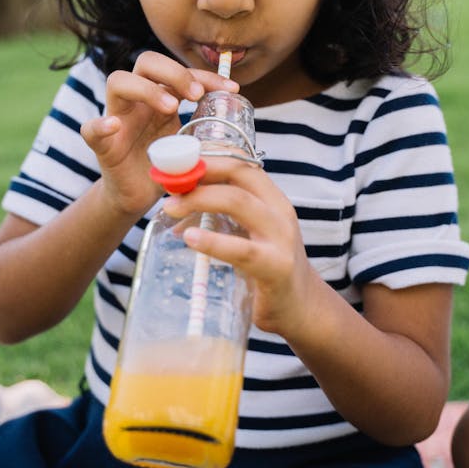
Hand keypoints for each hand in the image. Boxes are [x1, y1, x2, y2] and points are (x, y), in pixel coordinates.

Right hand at [80, 51, 237, 216]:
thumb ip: (205, 132)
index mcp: (161, 98)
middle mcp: (138, 101)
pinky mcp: (102, 145)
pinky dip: (101, 125)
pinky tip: (114, 127)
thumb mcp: (191, 146)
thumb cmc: (165, 168)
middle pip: (146, 62)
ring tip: (171, 108)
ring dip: (146, 89)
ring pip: (118, 82)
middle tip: (196, 95)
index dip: (206, 75)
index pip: (181, 72)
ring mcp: (117, 119)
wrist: (136, 197)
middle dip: (174, 72)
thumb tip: (239, 122)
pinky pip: (91, 129)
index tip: (231, 90)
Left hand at [163, 156, 316, 338]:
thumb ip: (219, 217)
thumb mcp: (247, 234)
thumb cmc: (267, 267)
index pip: (240, 165)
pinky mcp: (276, 267)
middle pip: (238, 175)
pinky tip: (190, 239)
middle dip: (199, 175)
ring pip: (238, 202)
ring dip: (199, 199)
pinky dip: (213, 242)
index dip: (207, 159)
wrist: (301, 308)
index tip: (177, 164)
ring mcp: (281, 238)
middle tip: (167, 186)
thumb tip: (174, 207)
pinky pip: (242, 250)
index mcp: (272, 199)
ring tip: (171, 208)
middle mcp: (279, 212)